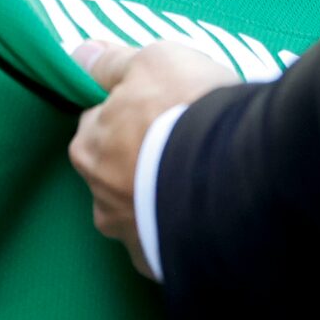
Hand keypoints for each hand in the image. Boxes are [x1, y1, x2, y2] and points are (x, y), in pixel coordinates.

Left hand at [68, 38, 233, 276]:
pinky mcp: (168, 265)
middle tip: (187, 140)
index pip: (100, 124)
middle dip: (143, 159)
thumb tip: (80, 54)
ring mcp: (134, 238)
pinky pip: (171, 244)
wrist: (239, 174)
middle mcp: (101, 200)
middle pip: (118, 171)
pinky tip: (211, 212)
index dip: (131, 112)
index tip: (163, 107)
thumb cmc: (188, 111)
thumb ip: (112, 63)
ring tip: (205, 178)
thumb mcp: (153, 61)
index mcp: (88, 150)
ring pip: (143, 212)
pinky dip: (185, 230)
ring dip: (163, 198)